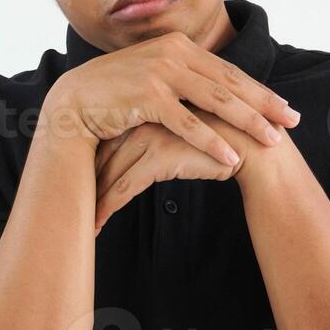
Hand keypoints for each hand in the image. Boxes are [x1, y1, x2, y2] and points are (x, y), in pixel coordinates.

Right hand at [42, 31, 299, 167]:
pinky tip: (231, 157)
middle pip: (230, 83)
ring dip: (248, 122)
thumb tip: (214, 90)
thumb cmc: (115, 95)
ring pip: (216, 100)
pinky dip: (211, 141)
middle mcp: (173, 53)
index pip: (228, 71)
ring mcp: (161, 72)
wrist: (73, 102)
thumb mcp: (154, 77)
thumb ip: (183, 77)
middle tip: (293, 121)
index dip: (259, 90)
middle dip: (265, 104)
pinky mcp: (148, 96)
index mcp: (179, 45)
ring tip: (272, 141)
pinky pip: (187, 123)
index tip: (284, 107)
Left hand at [91, 107, 265, 232]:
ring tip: (83, 222)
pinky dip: (109, 206)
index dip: (96, 161)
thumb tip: (146, 152)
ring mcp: (152, 132)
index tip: (81, 181)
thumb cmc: (229, 144)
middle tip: (71, 204)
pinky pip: (126, 184)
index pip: (114, 135)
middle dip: (88, 181)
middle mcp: (148, 115)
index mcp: (152, 105)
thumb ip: (169, 135)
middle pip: (106, 151)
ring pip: (111, 169)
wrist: (258, 149)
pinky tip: (97, 224)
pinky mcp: (160, 154)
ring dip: (94, 199)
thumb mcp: (192, 135)